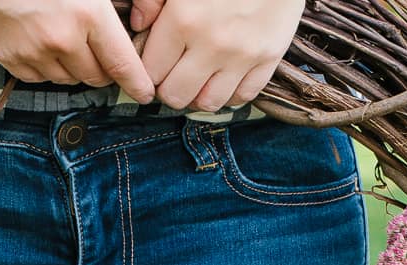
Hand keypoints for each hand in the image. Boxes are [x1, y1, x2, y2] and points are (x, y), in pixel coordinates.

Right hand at [0, 0, 155, 103]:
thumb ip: (109, 4)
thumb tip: (140, 19)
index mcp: (87, 14)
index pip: (121, 64)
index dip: (137, 83)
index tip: (146, 93)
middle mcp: (62, 40)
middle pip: (96, 77)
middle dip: (102, 69)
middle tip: (101, 53)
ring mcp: (34, 53)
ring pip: (68, 79)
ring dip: (73, 67)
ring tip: (65, 39)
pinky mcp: (11, 60)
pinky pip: (40, 77)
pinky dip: (46, 66)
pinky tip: (41, 42)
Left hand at [129, 0, 304, 111]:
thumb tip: (139, 25)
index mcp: (183, 19)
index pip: (151, 72)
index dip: (149, 71)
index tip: (156, 62)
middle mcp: (212, 44)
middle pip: (176, 96)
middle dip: (170, 88)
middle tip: (174, 73)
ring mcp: (242, 55)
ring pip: (208, 103)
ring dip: (199, 94)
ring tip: (199, 76)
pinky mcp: (268, 58)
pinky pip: (242, 97)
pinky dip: (230, 92)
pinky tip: (225, 75)